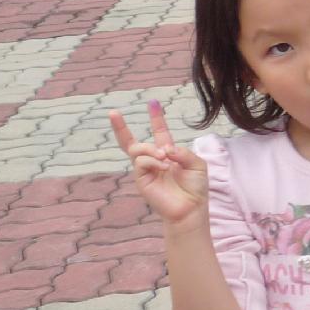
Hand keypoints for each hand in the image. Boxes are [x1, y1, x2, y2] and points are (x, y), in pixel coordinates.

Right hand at [110, 100, 207, 226]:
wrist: (190, 207)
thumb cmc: (195, 187)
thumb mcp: (196, 164)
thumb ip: (183, 151)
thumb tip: (165, 148)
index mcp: (168, 153)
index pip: (160, 132)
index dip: (156, 118)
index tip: (152, 102)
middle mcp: (154, 159)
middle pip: (132, 141)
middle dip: (120, 127)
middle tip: (112, 113)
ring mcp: (146, 169)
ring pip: (137, 149)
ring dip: (151, 149)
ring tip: (164, 157)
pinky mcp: (141, 179)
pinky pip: (140, 162)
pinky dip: (152, 160)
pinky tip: (163, 165)